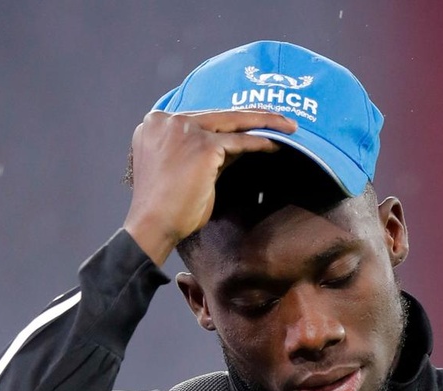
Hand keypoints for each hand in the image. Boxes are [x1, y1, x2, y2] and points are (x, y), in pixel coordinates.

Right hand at [123, 110, 296, 265]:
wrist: (153, 225)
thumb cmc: (167, 207)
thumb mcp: (186, 170)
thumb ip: (207, 151)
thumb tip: (241, 142)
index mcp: (156, 124)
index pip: (203, 117)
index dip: (231, 119)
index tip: (254, 120)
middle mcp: (167, 120)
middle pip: (220, 114)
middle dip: (254, 115)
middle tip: (282, 118)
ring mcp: (184, 130)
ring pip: (233, 121)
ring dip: (265, 123)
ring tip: (289, 127)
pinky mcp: (202, 146)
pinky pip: (239, 142)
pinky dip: (260, 144)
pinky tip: (277, 144)